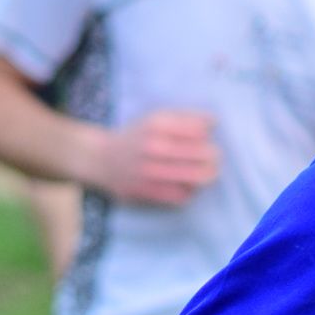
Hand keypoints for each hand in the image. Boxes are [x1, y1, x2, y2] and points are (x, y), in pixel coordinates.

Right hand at [91, 109, 217, 205]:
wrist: (100, 160)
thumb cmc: (136, 137)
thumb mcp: (155, 118)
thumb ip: (185, 117)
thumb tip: (214, 122)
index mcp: (157, 124)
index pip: (201, 130)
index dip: (208, 136)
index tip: (205, 139)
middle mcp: (153, 146)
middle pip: (205, 155)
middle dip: (214, 157)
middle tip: (212, 159)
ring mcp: (149, 171)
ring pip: (198, 178)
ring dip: (206, 176)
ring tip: (203, 173)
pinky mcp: (146, 192)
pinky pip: (182, 196)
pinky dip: (190, 192)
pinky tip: (186, 186)